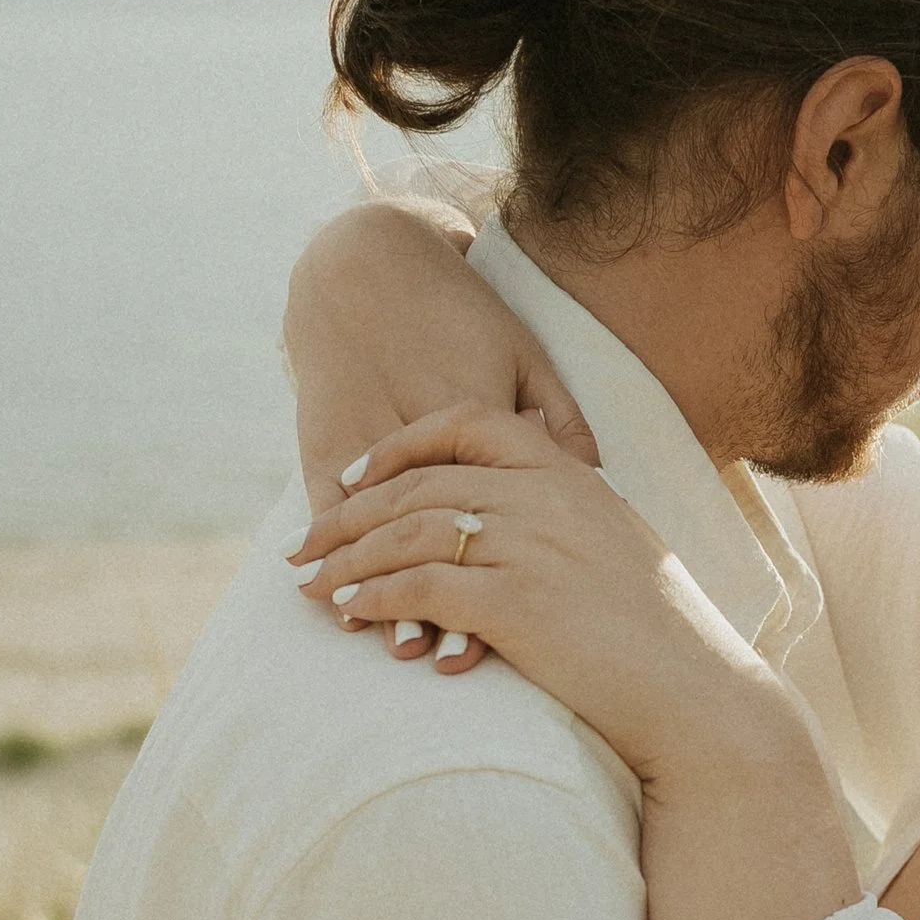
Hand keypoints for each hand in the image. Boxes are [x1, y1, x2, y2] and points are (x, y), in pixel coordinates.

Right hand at [283, 201, 602, 671]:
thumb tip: (598, 475)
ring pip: (373, 525)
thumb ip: (562, 418)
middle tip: (452, 653)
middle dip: (440, 590)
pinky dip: (337, 557)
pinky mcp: (321, 434)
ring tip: (391, 643)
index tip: (514, 615)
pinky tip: (338, 599)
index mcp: (477, 402)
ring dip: (379, 585)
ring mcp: (364, 430)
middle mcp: (416, 420)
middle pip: (431, 519)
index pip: (494, 494)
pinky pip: (325, 505)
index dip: (502, 559)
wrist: (367, 266)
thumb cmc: (462, 316)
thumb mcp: (522, 355)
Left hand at [285, 406, 779, 784]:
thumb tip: (515, 525)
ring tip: (311, 585)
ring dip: (348, 559)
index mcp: (570, 475)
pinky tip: (350, 613)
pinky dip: (373, 598)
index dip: (401, 445)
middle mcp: (546, 497)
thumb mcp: (617, 549)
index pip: (469, 423)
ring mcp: (530, 546)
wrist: (696, 693)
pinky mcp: (515, 603)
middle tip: (306, 543)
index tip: (356, 476)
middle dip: (350, 513)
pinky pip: (417, 587)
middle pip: (420, 482)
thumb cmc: (661, 637)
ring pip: (407, 532)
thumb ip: (567, 519)